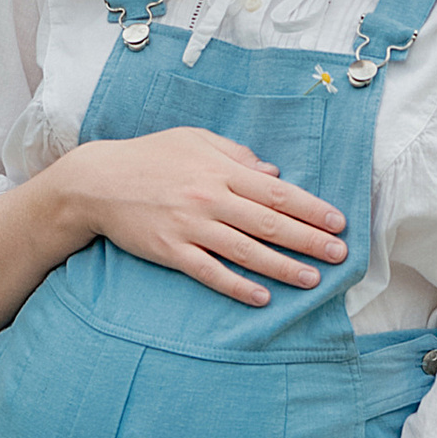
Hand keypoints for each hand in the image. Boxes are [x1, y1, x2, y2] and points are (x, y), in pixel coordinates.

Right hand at [68, 128, 346, 307]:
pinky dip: (237, 286)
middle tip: (340, 255)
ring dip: (283, 267)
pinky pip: (210, 272)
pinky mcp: (170, 251)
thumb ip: (236, 153)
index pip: (277, 191)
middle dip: (309, 240)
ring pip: (246, 251)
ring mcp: (190, 226)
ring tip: (313, 280)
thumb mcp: (194, 139)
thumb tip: (273, 172)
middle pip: (270, 223)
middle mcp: (210, 197)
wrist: (96, 181)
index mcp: (220, 168)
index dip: (311, 208)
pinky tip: (262, 298)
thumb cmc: (149, 156)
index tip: (338, 222)